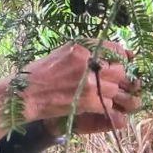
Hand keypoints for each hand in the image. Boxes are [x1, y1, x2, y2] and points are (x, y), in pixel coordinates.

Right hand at [0, 41, 137, 142]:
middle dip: (120, 77)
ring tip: (107, 94)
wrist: (26, 95)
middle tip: (117, 81)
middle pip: (119, 69)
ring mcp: (90, 83)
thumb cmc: (39, 73)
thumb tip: (109, 55)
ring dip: (114, 93)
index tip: (126, 61)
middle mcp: (88, 62)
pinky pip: (109, 103)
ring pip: (116, 88)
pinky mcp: (89, 101)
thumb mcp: (63, 53)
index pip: (115, 49)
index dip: (123, 57)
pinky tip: (97, 104)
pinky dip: (107, 105)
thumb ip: (85, 52)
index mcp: (81, 47)